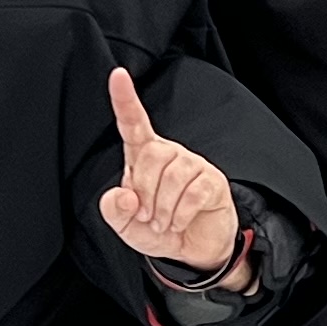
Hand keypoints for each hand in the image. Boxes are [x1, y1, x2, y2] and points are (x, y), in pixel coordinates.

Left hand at [100, 67, 242, 283]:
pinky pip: (193, 192)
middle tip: (147, 216)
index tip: (117, 75)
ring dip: (162, 208)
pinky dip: (180, 214)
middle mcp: (169, 153)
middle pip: (151, 154)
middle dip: (144, 191)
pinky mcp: (213, 181)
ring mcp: (193, 165)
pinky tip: (179, 223)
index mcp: (143, 157)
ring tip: (163, 223)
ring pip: (172, 175)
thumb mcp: (125, 226)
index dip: (124, 100)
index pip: (133, 123)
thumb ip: (114, 210)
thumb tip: (124, 194)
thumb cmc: (158, 229)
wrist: (192, 249)